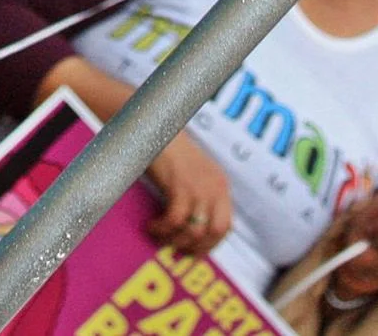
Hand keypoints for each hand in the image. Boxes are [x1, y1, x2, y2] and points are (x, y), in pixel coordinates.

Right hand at [145, 131, 231, 256]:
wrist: (154, 125)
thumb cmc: (167, 150)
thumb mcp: (191, 173)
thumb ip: (197, 195)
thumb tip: (191, 229)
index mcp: (220, 184)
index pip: (226, 225)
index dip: (211, 243)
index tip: (193, 250)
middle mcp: (215, 186)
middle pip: (216, 231)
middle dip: (196, 247)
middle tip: (176, 249)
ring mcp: (199, 185)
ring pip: (195, 230)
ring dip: (175, 239)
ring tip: (159, 235)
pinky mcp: (180, 185)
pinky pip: (175, 220)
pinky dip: (162, 228)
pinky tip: (152, 226)